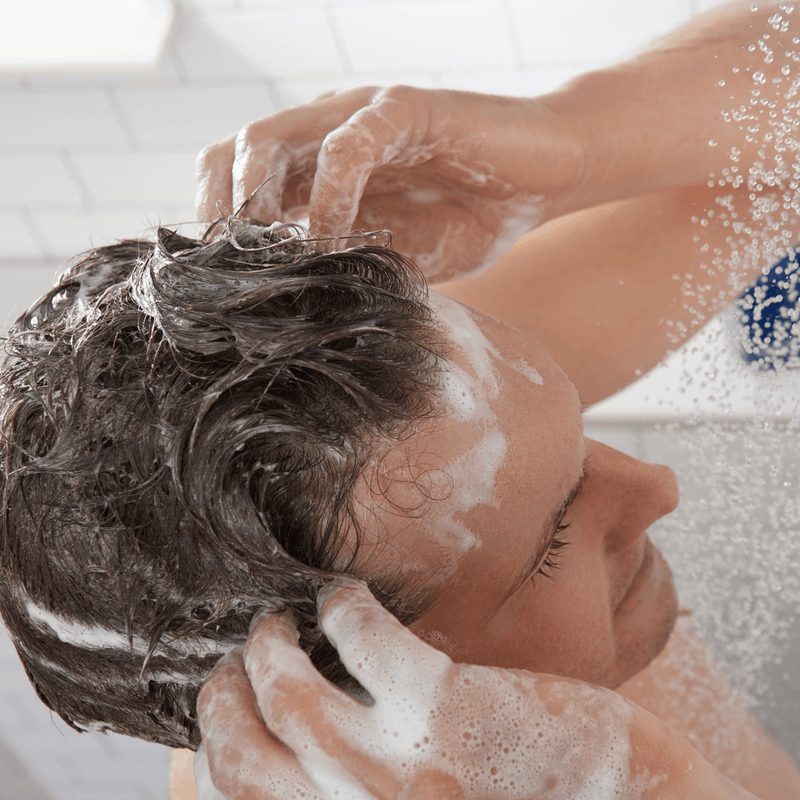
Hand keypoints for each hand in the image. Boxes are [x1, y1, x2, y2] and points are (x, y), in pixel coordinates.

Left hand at [194, 86, 584, 280]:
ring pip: (271, 138)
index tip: (211, 286)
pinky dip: (333, 192)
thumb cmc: (469, 217)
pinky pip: (350, 143)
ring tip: (266, 256)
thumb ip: (349, 271)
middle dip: (218, 214)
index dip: (215, 229)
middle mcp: (325, 136)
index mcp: (316, 170)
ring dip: (256, 198)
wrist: (542, 178)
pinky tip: (336, 237)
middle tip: (223, 273)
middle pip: (234, 155)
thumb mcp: (396, 257)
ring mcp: (360, 116)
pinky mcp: (405, 110)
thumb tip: (296, 317)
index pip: (238, 185)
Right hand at [197, 583, 745, 799]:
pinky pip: (366, 645)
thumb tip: (297, 752)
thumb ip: (359, 793)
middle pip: (246, 763)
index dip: (211, 760)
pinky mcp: (447, 710)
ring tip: (272, 627)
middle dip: (220, 708)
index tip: (216, 718)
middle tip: (228, 670)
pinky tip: (341, 595)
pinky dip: (341, 610)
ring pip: (290, 702)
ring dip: (267, 653)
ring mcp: (404, 771)